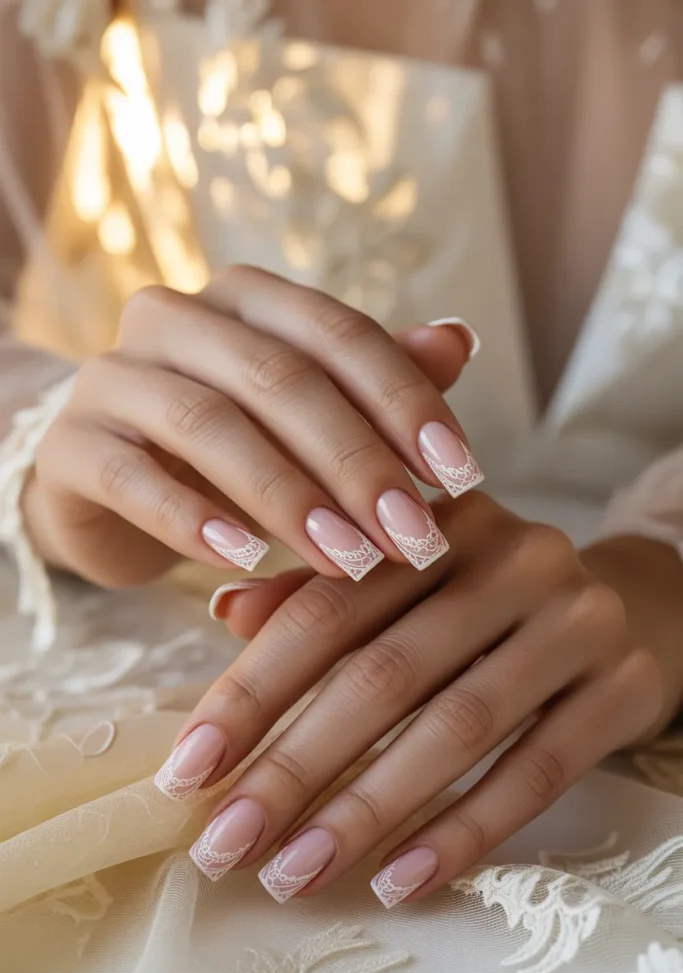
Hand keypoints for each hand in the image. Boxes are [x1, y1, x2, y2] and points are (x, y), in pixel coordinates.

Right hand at [25, 267, 480, 586]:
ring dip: (289, 499)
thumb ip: (375, 380)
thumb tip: (459, 340)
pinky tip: (247, 562)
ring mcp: (112, 378)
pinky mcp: (71, 446)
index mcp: (244, 298)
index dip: (406, 400)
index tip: (462, 475)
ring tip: (349, 561)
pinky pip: (134, 479)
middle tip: (412, 536)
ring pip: (210, 425)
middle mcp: (175, 319)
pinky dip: (194, 521)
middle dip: (357, 462)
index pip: (337, 332)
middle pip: (279, 378)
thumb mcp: (307, 415)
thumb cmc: (228, 447)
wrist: (112, 485)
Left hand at [155, 496, 682, 903]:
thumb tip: (225, 609)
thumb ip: (322, 591)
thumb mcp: (411, 575)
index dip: (251, 691)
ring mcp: (575, 620)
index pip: (327, 607)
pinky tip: (400, 879)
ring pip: (455, 726)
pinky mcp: (624, 684)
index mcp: (437, 523)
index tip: (188, 773)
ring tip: (293, 872)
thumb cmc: (492, 599)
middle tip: (227, 844)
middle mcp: (511, 558)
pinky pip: (536, 769)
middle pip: (383, 672)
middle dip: (294, 767)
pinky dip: (463, 830)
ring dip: (365, 811)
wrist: (637, 602)